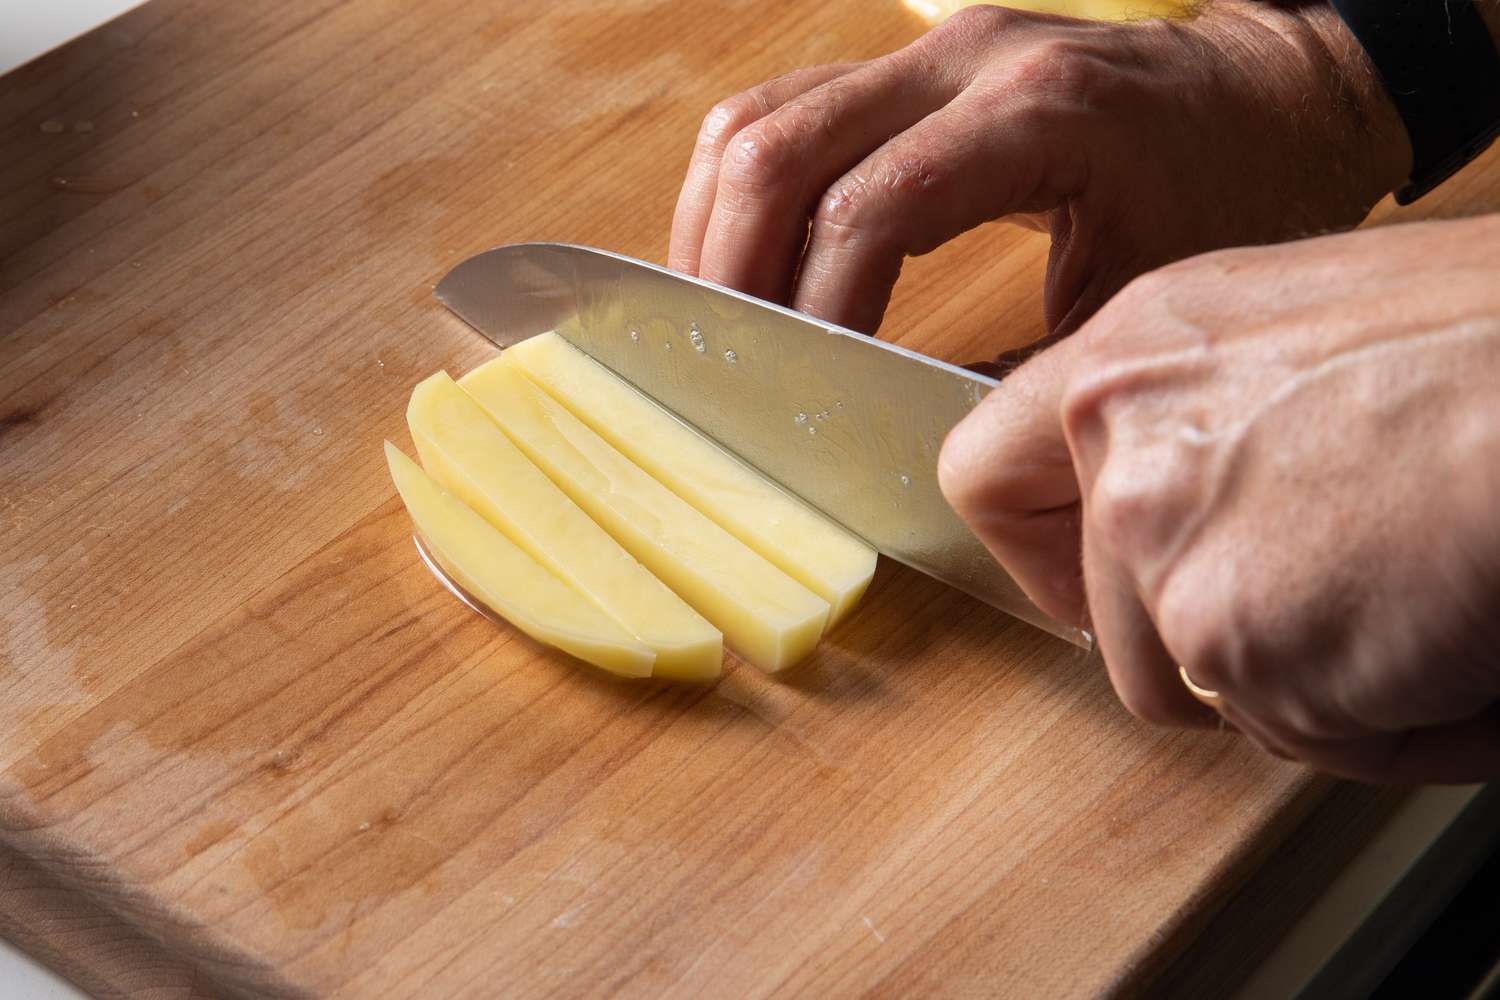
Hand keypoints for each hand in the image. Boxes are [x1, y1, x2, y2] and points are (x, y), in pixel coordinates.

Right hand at [669, 3, 1410, 336]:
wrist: (1270, 98)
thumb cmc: (1234, 194)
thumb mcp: (1142, 302)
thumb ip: (1023, 369)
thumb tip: (910, 442)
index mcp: (1037, 112)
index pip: (869, 210)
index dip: (818, 312)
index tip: (807, 391)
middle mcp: (964, 58)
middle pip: (778, 149)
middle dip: (732, 270)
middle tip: (725, 363)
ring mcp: (928, 48)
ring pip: (758, 119)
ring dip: (717, 225)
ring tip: (718, 318)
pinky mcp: (910, 64)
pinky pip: (783, 110)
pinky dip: (745, 191)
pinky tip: (748, 261)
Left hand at [938, 215, 1499, 782]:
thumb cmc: (1496, 346)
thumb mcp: (1309, 333)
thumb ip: (1210, 419)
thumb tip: (1201, 503)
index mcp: (1135, 351)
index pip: (988, 476)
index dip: (1041, 555)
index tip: (1091, 590)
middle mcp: (1121, 439)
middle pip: (1110, 625)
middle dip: (1216, 647)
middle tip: (1331, 612)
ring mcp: (1164, 543)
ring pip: (1206, 692)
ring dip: (1318, 685)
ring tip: (1426, 605)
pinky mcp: (1231, 640)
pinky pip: (1307, 736)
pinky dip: (1398, 723)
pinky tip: (1463, 642)